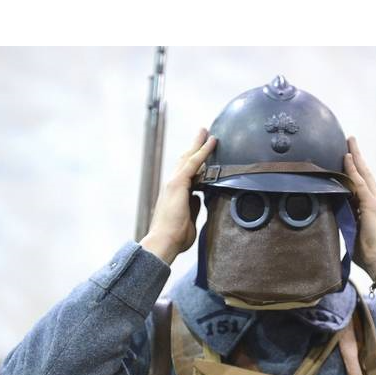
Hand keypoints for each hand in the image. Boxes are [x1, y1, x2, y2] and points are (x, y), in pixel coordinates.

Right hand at [140, 128, 216, 264]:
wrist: (164, 242)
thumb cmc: (175, 237)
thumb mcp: (189, 218)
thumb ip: (193, 206)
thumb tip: (199, 198)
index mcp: (175, 193)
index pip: (187, 172)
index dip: (195, 161)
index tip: (203, 151)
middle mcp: (172, 184)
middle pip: (185, 160)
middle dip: (195, 146)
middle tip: (203, 133)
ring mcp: (174, 183)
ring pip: (189, 157)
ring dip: (199, 144)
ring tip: (207, 132)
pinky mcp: (178, 184)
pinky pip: (193, 163)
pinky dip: (203, 151)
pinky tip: (212, 142)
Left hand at [344, 136, 375, 291]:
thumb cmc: (371, 254)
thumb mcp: (355, 233)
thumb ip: (347, 221)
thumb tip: (333, 216)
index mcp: (372, 208)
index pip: (362, 184)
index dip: (355, 169)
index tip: (348, 156)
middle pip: (365, 174)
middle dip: (357, 156)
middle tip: (350, 140)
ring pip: (363, 175)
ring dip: (355, 158)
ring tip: (349, 142)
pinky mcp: (372, 206)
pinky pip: (360, 184)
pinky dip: (353, 171)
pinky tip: (347, 158)